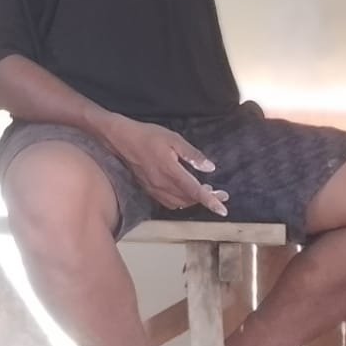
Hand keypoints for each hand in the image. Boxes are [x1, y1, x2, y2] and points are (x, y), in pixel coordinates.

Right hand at [103, 117, 229, 215]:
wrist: (121, 140)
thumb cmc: (148, 136)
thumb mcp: (174, 139)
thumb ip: (192, 155)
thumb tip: (210, 168)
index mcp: (171, 172)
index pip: (195, 191)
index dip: (210, 201)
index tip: (223, 209)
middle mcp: (163, 185)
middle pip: (189, 200)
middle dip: (207, 199)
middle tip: (220, 194)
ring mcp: (155, 189)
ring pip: (179, 203)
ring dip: (194, 201)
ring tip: (206, 192)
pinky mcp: (149, 190)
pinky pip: (169, 202)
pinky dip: (181, 201)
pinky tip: (185, 194)